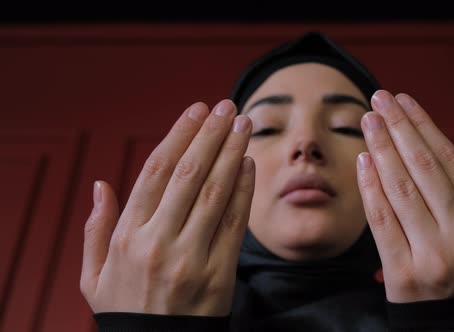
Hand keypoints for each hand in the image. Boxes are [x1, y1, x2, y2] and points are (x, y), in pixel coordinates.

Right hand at [80, 100, 254, 315]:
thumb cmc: (126, 311)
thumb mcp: (94, 277)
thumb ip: (95, 229)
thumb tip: (102, 185)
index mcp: (126, 237)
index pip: (156, 172)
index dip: (179, 135)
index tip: (196, 112)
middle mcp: (158, 242)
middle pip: (190, 174)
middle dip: (211, 135)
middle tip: (227, 107)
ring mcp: (191, 258)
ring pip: (215, 192)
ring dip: (232, 153)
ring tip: (244, 125)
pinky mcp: (219, 274)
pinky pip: (235, 223)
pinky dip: (244, 190)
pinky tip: (249, 165)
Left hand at [356, 90, 453, 302]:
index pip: (449, 162)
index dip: (424, 127)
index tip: (406, 102)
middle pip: (422, 168)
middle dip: (398, 128)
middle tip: (379, 99)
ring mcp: (430, 255)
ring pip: (400, 190)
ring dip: (381, 149)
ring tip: (367, 121)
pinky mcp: (402, 274)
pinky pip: (381, 223)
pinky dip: (370, 190)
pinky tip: (362, 163)